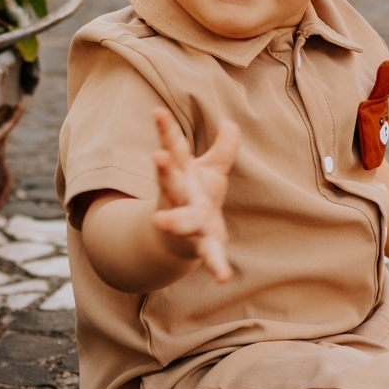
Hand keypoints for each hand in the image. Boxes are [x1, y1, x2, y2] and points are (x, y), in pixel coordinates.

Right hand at [150, 108, 239, 283]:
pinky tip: (224, 277)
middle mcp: (180, 197)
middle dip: (165, 171)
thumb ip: (222, 150)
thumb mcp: (209, 172)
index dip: (165, 129)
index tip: (157, 111)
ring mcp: (188, 222)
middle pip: (171, 182)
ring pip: (181, 219)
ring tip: (161, 221)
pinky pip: (210, 254)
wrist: (175, 241)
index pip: (173, 148)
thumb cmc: (194, 198)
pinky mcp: (201, 244)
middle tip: (157, 156)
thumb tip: (231, 124)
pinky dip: (216, 265)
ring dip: (173, 220)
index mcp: (181, 176)